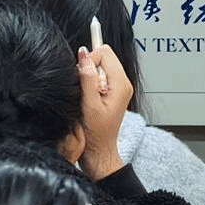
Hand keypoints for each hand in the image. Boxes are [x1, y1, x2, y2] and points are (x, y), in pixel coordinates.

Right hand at [75, 44, 132, 179]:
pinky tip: (88, 99)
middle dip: (89, 68)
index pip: (104, 53)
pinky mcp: (111, 92)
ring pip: (100, 66)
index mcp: (121, 84)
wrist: (99, 151)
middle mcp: (122, 83)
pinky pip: (98, 77)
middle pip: (103, 56)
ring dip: (88, 77)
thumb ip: (87, 78)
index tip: (81, 78)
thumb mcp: (89, 105)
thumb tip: (84, 54)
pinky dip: (90, 83)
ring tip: (87, 97)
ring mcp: (117, 87)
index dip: (89, 61)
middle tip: (85, 90)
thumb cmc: (95, 134)